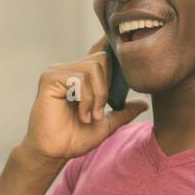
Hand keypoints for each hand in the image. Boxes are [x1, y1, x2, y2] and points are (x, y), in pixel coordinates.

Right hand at [21, 36, 144, 162]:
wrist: (54, 153)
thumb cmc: (74, 139)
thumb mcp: (105, 124)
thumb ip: (123, 112)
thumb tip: (145, 104)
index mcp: (80, 76)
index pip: (98, 53)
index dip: (110, 45)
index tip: (122, 42)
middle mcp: (68, 69)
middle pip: (102, 59)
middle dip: (106, 89)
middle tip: (98, 112)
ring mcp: (57, 72)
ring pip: (93, 68)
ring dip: (97, 97)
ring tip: (89, 116)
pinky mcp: (50, 78)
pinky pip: (80, 78)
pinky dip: (86, 99)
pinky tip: (81, 114)